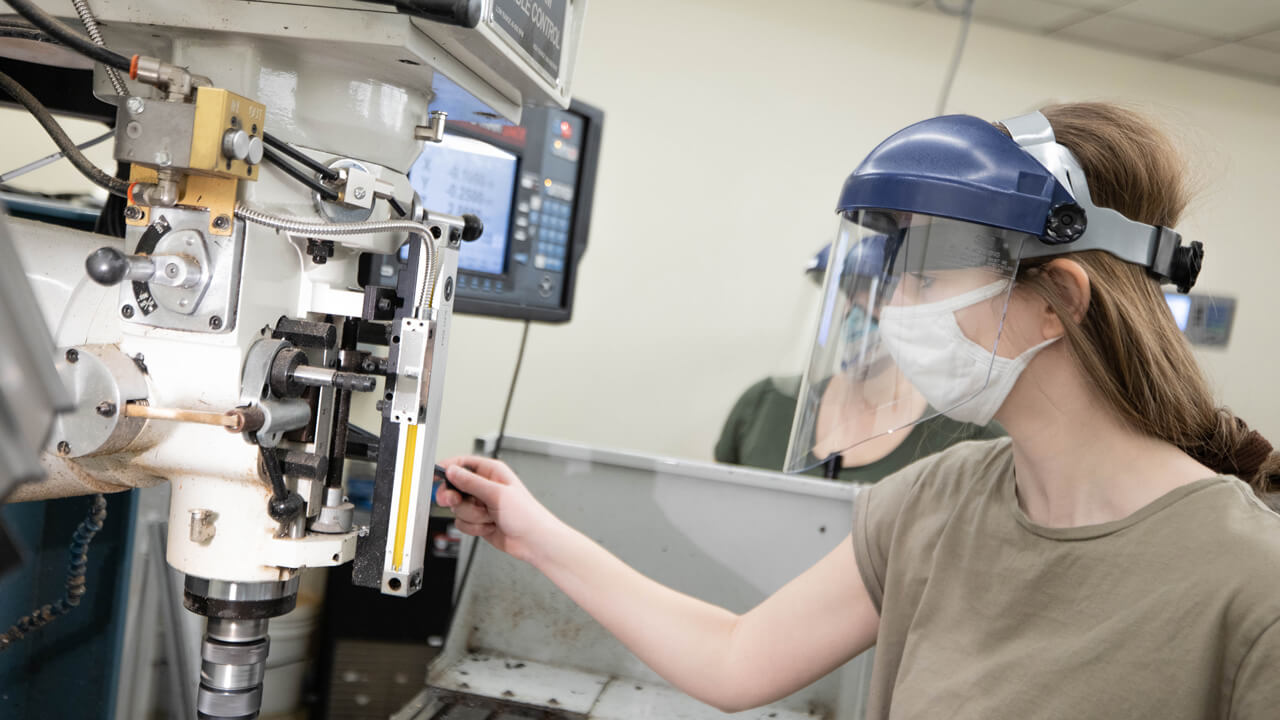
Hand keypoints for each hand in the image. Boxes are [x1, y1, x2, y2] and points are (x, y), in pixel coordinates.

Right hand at [435, 455, 560, 562]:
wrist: (533, 541)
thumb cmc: (526, 515)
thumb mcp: (497, 494)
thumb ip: (471, 482)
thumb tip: (452, 471)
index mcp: (492, 472)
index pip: (463, 463)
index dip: (448, 468)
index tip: (436, 474)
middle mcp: (484, 487)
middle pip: (454, 487)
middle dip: (456, 498)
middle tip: (455, 501)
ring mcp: (480, 504)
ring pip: (458, 508)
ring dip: (472, 516)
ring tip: (490, 517)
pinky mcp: (478, 520)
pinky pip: (462, 523)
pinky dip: (474, 527)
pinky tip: (489, 527)